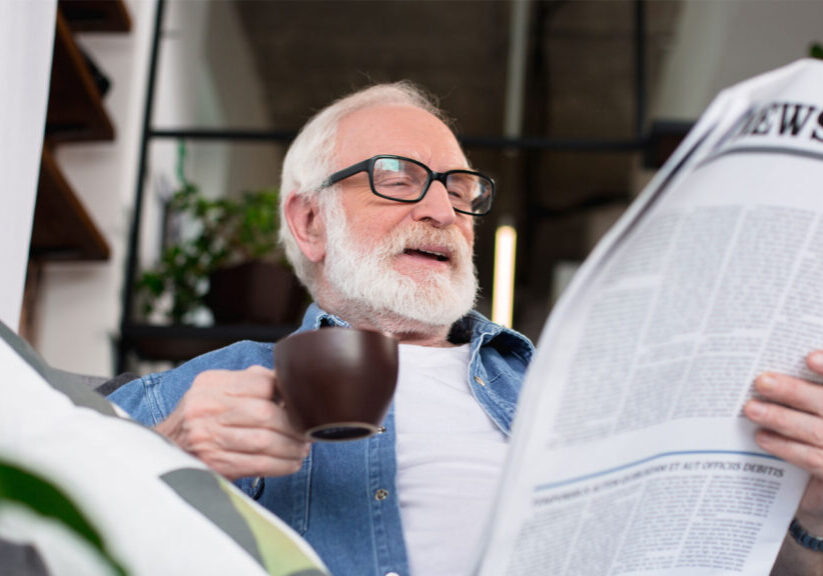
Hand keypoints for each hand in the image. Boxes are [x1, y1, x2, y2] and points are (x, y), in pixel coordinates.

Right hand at [155, 365, 310, 479]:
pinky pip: (258, 464)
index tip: (302, 404)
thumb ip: (248, 382)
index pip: (261, 382)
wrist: (160, 451)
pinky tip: (292, 463)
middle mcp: (206, 407)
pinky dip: (281, 465)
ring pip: (265, 441)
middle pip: (265, 413)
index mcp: (211, 384)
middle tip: (308, 432)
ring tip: (302, 449)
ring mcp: (207, 437)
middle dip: (294, 425)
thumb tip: (288, 381)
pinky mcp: (213, 464)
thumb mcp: (213, 391)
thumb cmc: (199, 419)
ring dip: (292, 447)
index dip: (288, 394)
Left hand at [744, 351, 822, 533]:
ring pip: (815, 431)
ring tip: (751, 409)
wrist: (815, 482)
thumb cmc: (807, 432)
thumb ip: (797, 393)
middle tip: (761, 381)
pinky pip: (812, 459)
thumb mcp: (803, 405)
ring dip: (781, 419)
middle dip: (794, 391)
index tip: (808, 358)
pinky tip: (761, 438)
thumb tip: (769, 371)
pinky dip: (786, 448)